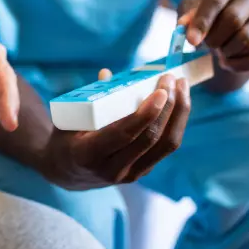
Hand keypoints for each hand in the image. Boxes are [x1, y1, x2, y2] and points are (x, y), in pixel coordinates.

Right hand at [43, 74, 190, 189]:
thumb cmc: (65, 137)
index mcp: (90, 154)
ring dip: (178, 114)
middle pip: (151, 139)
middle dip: (168, 107)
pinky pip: (164, 148)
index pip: (125, 134)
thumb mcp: (69, 118)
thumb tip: (108, 74)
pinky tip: (178, 103)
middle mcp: (113, 169)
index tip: (160, 91)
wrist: (66, 172)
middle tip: (172, 79)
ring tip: (182, 87)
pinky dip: (175, 123)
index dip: (146, 114)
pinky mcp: (142, 171)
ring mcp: (130, 174)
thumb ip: (89, 98)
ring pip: (165, 146)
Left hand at [179, 0, 248, 72]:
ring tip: (218, 51)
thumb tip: (184, 25)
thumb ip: (186, 14)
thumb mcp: (192, 10)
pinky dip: (238, 65)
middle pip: (233, 18)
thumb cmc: (208, 15)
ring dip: (226, 51)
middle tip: (206, 46)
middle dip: (214, 38)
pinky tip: (228, 62)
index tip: (191, 40)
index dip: (202, 20)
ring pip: (247, 38)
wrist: (229, 32)